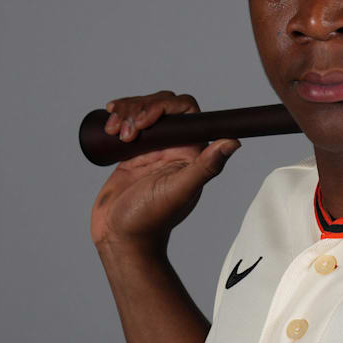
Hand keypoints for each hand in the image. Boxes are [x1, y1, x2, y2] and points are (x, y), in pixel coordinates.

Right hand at [89, 90, 239, 251]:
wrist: (121, 237)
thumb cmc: (151, 219)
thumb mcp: (179, 190)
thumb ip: (205, 166)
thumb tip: (234, 142)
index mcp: (191, 152)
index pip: (187, 112)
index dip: (166, 106)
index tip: (145, 120)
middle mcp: (174, 147)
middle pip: (162, 106)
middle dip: (140, 108)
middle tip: (127, 132)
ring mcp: (152, 149)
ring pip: (143, 111)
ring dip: (126, 112)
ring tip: (115, 133)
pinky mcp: (131, 153)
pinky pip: (127, 124)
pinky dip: (117, 118)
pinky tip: (108, 124)